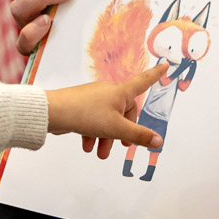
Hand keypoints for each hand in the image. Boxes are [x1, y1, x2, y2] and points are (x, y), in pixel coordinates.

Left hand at [47, 65, 166, 157]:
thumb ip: (138, 135)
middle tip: (123, 146)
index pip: (144, 81)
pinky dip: (93, 133)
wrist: (53, 112)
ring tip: (100, 153)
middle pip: (125, 111)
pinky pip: (93, 119)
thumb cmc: (85, 114)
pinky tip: (87, 147)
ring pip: (108, 119)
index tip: (165, 64)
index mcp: (121, 92)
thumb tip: (158, 141)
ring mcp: (94, 97)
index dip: (156, 74)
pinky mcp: (82, 105)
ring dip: (106, 137)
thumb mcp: (116, 128)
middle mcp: (109, 91)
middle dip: (123, 131)